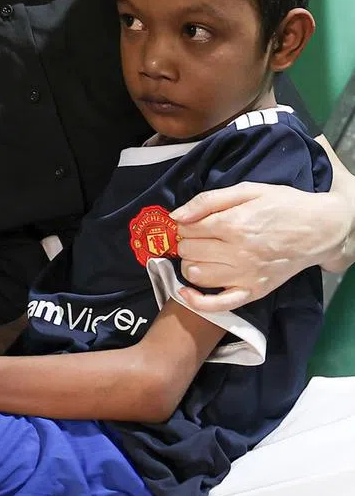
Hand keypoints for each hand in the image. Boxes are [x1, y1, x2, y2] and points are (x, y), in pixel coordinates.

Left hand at [172, 181, 350, 311]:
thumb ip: (207, 201)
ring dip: (191, 263)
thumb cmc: (283, 205)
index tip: (193, 222)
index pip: (187, 230)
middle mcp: (238, 253)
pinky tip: (187, 291)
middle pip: (188, 251)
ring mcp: (246, 276)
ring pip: (196, 275)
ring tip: (203, 254)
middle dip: (188, 242)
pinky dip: (197, 301)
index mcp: (234, 224)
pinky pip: (217, 305)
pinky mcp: (254, 292)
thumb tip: (176, 216)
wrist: (320, 229)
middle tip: (200, 236)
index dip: (184, 225)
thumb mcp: (247, 190)